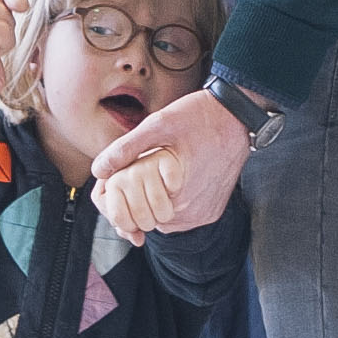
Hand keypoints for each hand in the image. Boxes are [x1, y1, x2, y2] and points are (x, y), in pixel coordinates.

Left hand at [91, 86, 250, 230]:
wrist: (239, 116)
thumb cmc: (198, 116)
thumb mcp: (158, 124)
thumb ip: (126, 148)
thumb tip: (98, 170)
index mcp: (176, 195)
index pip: (135, 214)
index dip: (125, 197)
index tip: (126, 177)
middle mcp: (193, 213)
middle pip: (150, 219)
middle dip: (140, 200)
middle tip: (142, 174)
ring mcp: (205, 215)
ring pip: (166, 220)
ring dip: (157, 202)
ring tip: (159, 175)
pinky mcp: (213, 212)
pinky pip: (184, 217)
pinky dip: (175, 203)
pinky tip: (175, 181)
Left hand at [92, 150, 182, 236]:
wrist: (159, 160)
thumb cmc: (139, 189)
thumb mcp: (127, 208)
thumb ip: (127, 227)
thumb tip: (138, 240)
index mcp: (111, 184)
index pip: (118, 219)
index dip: (130, 227)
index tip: (135, 221)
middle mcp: (125, 172)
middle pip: (140, 215)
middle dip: (150, 223)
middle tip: (152, 213)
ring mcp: (145, 163)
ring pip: (159, 204)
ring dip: (166, 213)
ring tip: (164, 205)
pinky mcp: (166, 158)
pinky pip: (173, 185)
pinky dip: (175, 192)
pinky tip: (172, 188)